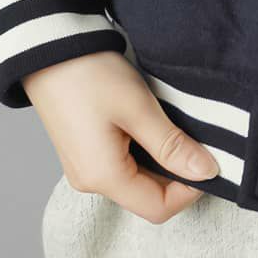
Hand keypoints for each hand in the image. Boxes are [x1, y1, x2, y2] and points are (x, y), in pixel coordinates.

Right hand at [22, 50, 220, 223]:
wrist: (49, 50)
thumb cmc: (90, 76)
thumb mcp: (139, 109)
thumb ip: (173, 146)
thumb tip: (207, 172)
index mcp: (103, 177)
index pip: (158, 208)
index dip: (190, 189)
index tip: (208, 159)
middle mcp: (90, 181)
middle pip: (148, 196)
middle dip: (178, 174)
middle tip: (195, 138)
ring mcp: (85, 167)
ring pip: (137, 180)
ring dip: (162, 160)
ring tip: (172, 127)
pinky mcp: (84, 152)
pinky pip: (123, 165)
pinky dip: (145, 151)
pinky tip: (151, 124)